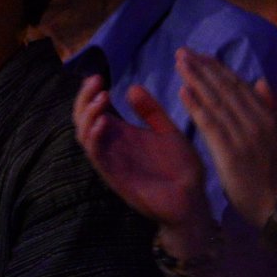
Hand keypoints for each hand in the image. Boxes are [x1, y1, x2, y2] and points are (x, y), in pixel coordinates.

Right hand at [73, 75, 209, 237]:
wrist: (192, 200)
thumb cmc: (181, 169)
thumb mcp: (168, 132)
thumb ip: (151, 112)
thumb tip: (131, 87)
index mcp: (122, 134)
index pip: (96, 110)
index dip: (92, 93)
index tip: (100, 76)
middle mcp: (112, 145)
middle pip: (83, 119)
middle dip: (84, 99)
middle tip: (95, 82)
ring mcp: (111, 160)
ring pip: (84, 135)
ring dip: (88, 115)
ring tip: (101, 98)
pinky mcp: (114, 176)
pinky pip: (97, 155)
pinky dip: (95, 138)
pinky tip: (104, 122)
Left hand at [178, 49, 276, 229]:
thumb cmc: (273, 174)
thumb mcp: (275, 137)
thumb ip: (270, 109)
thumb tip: (261, 82)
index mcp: (268, 117)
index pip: (240, 87)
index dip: (219, 69)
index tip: (200, 55)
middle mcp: (258, 122)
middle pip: (227, 88)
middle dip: (204, 68)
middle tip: (182, 51)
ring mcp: (245, 136)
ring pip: (217, 101)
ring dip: (197, 79)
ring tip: (180, 62)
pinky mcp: (232, 152)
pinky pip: (211, 124)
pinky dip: (197, 105)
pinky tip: (183, 91)